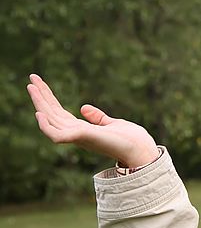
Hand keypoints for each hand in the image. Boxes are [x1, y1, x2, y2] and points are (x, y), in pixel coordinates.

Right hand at [27, 74, 160, 166]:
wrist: (142, 149)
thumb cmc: (131, 140)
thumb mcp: (112, 124)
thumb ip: (98, 117)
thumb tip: (83, 108)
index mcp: (82, 129)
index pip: (60, 112)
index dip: (49, 98)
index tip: (40, 83)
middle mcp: (77, 133)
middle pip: (52, 113)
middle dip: (41, 96)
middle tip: (31, 77)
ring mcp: (78, 136)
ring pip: (51, 120)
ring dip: (40, 103)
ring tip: (31, 86)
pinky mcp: (81, 138)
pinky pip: (56, 135)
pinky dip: (46, 126)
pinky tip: (39, 112)